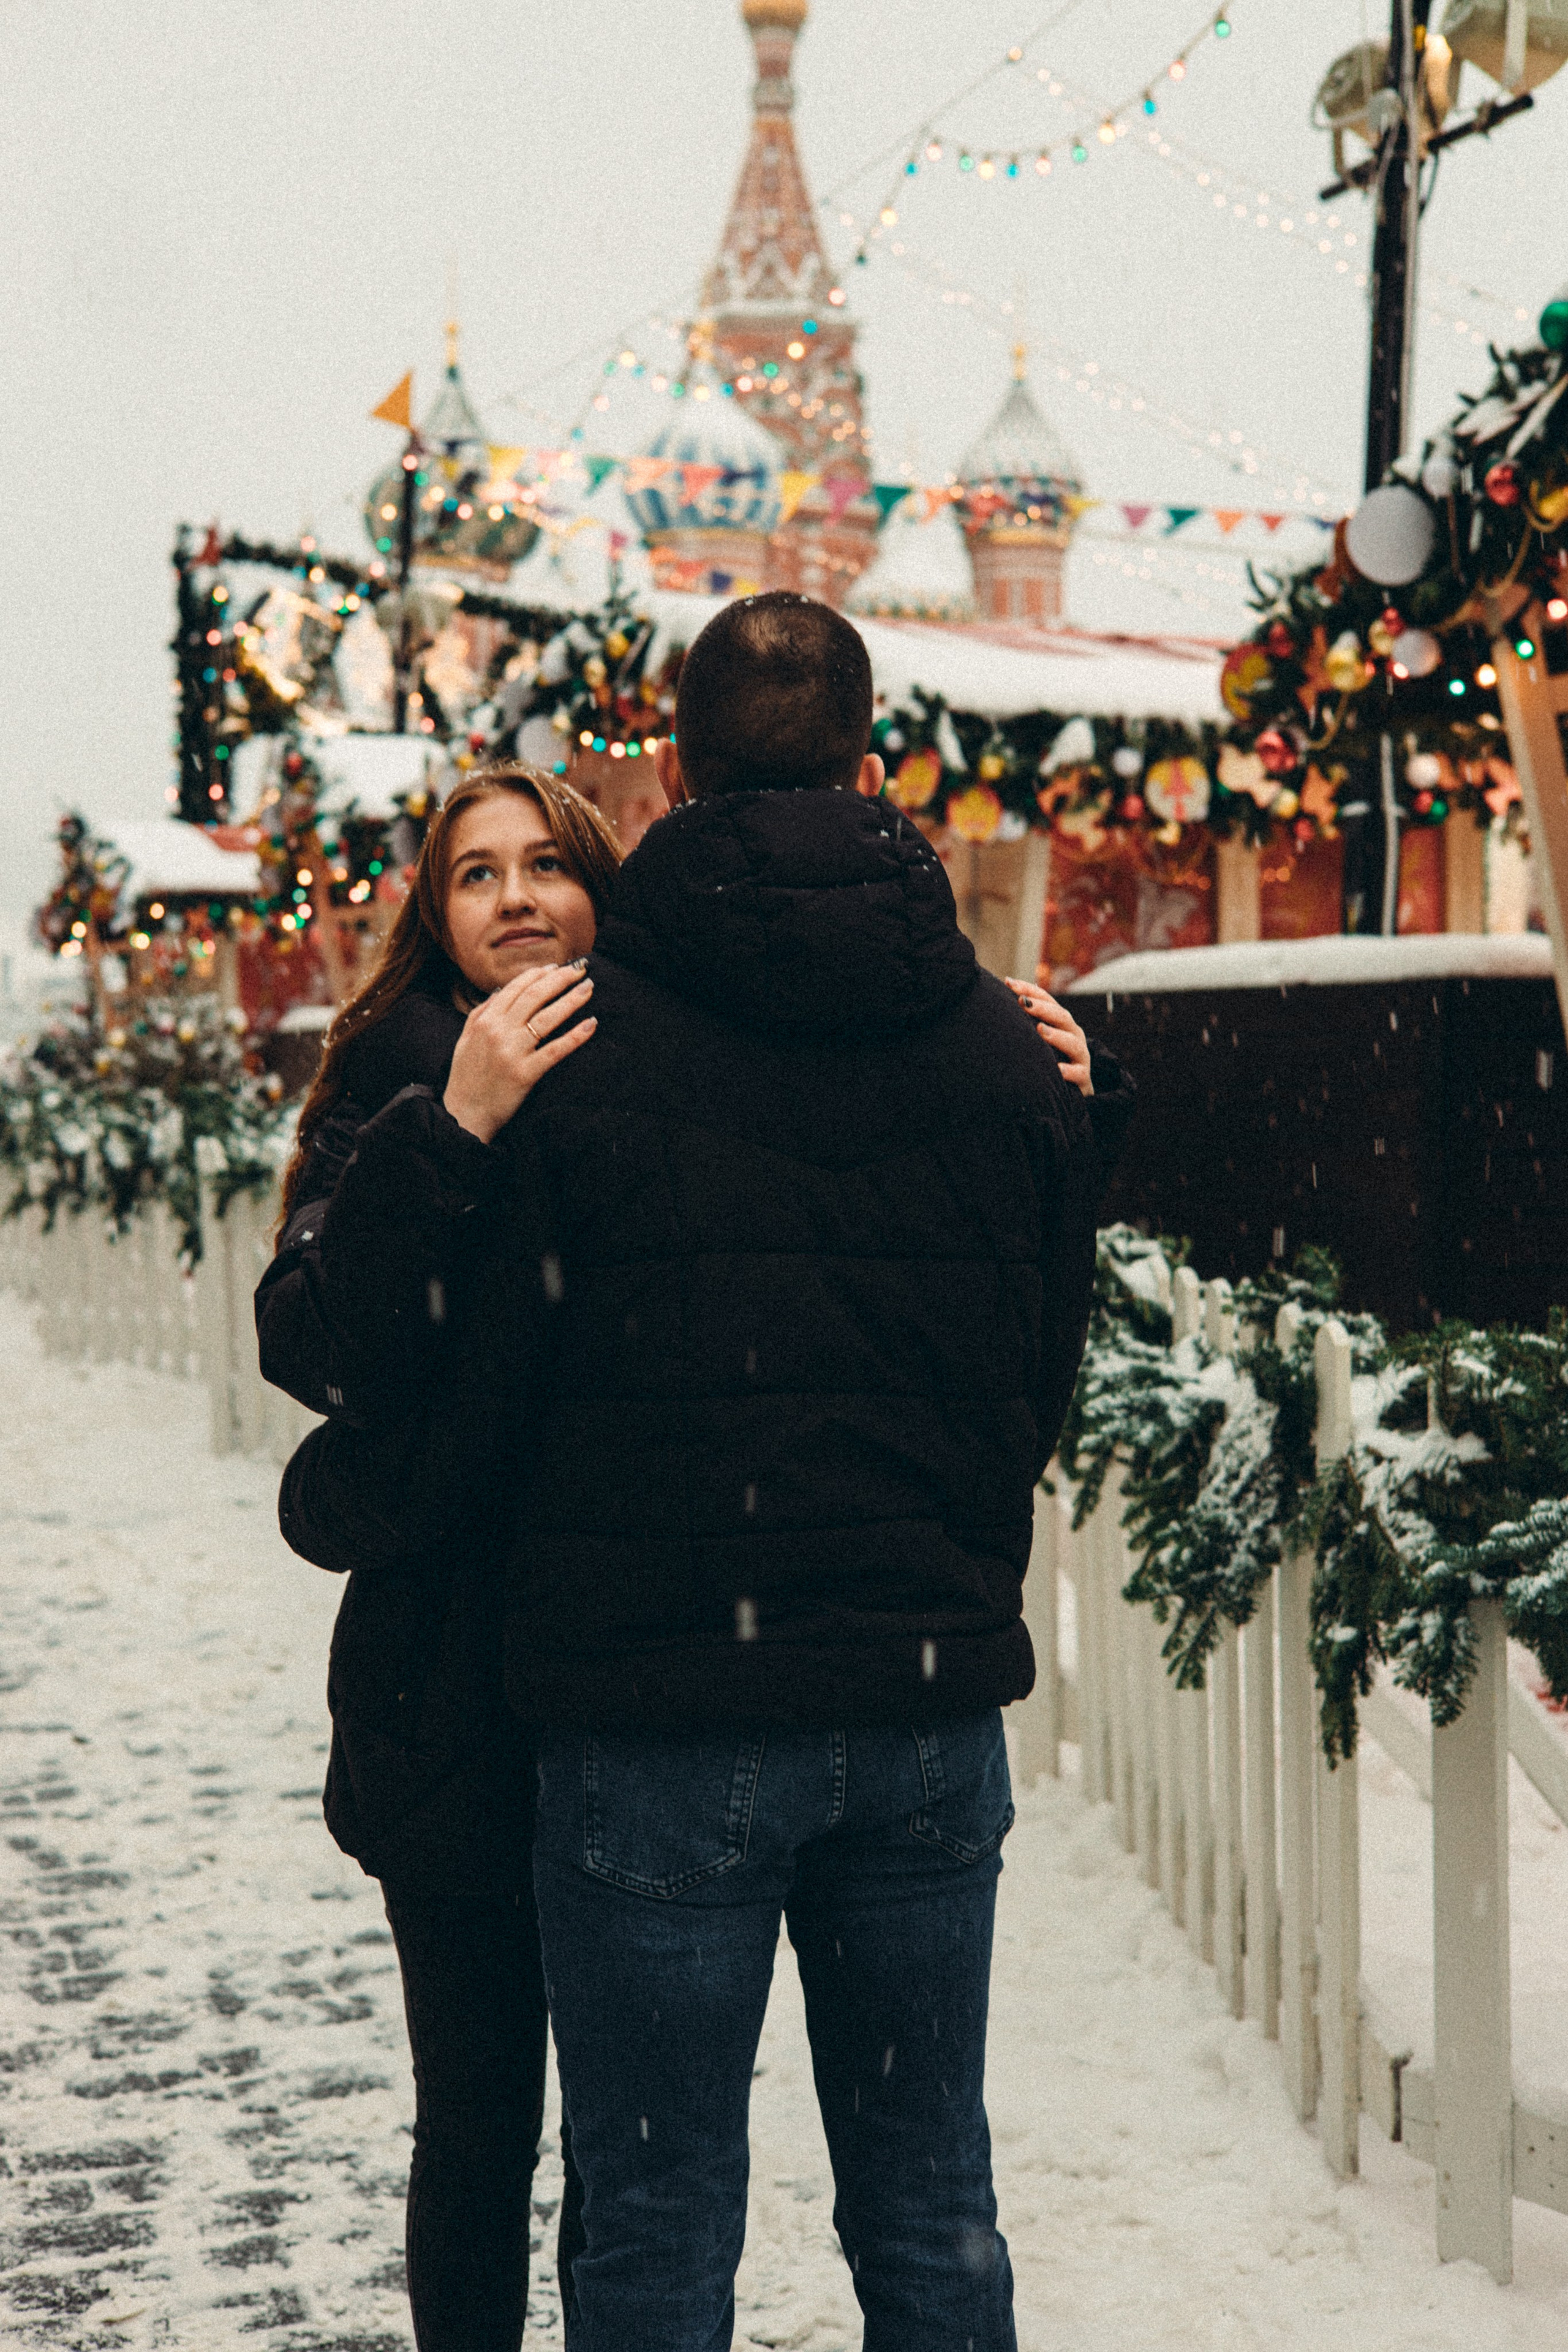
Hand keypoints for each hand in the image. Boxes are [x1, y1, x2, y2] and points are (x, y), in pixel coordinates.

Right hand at [443, 962, 595, 1144]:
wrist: (464, 1114)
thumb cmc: (466, 1076)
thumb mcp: (466, 1038)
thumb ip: (481, 1012)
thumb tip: (501, 991)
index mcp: (485, 1020)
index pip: (516, 988)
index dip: (539, 974)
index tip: (556, 967)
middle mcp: (499, 1031)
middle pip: (536, 996)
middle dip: (561, 979)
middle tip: (580, 970)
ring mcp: (513, 1052)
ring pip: (548, 1017)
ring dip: (572, 999)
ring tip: (588, 988)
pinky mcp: (526, 1073)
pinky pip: (556, 1050)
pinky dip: (576, 1035)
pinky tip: (591, 1023)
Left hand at [1004, 976, 1092, 1096]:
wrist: (1076, 1088)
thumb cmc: (1051, 1058)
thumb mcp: (1039, 1039)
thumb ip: (1024, 1022)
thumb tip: (996, 1001)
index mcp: (1062, 1022)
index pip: (1047, 1000)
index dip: (1029, 990)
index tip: (1009, 983)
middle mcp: (1073, 1035)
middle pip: (1061, 1017)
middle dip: (1042, 1008)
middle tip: (1024, 1003)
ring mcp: (1080, 1056)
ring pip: (1073, 1043)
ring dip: (1057, 1036)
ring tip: (1041, 1030)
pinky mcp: (1083, 1077)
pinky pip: (1079, 1073)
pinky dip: (1069, 1071)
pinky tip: (1058, 1070)